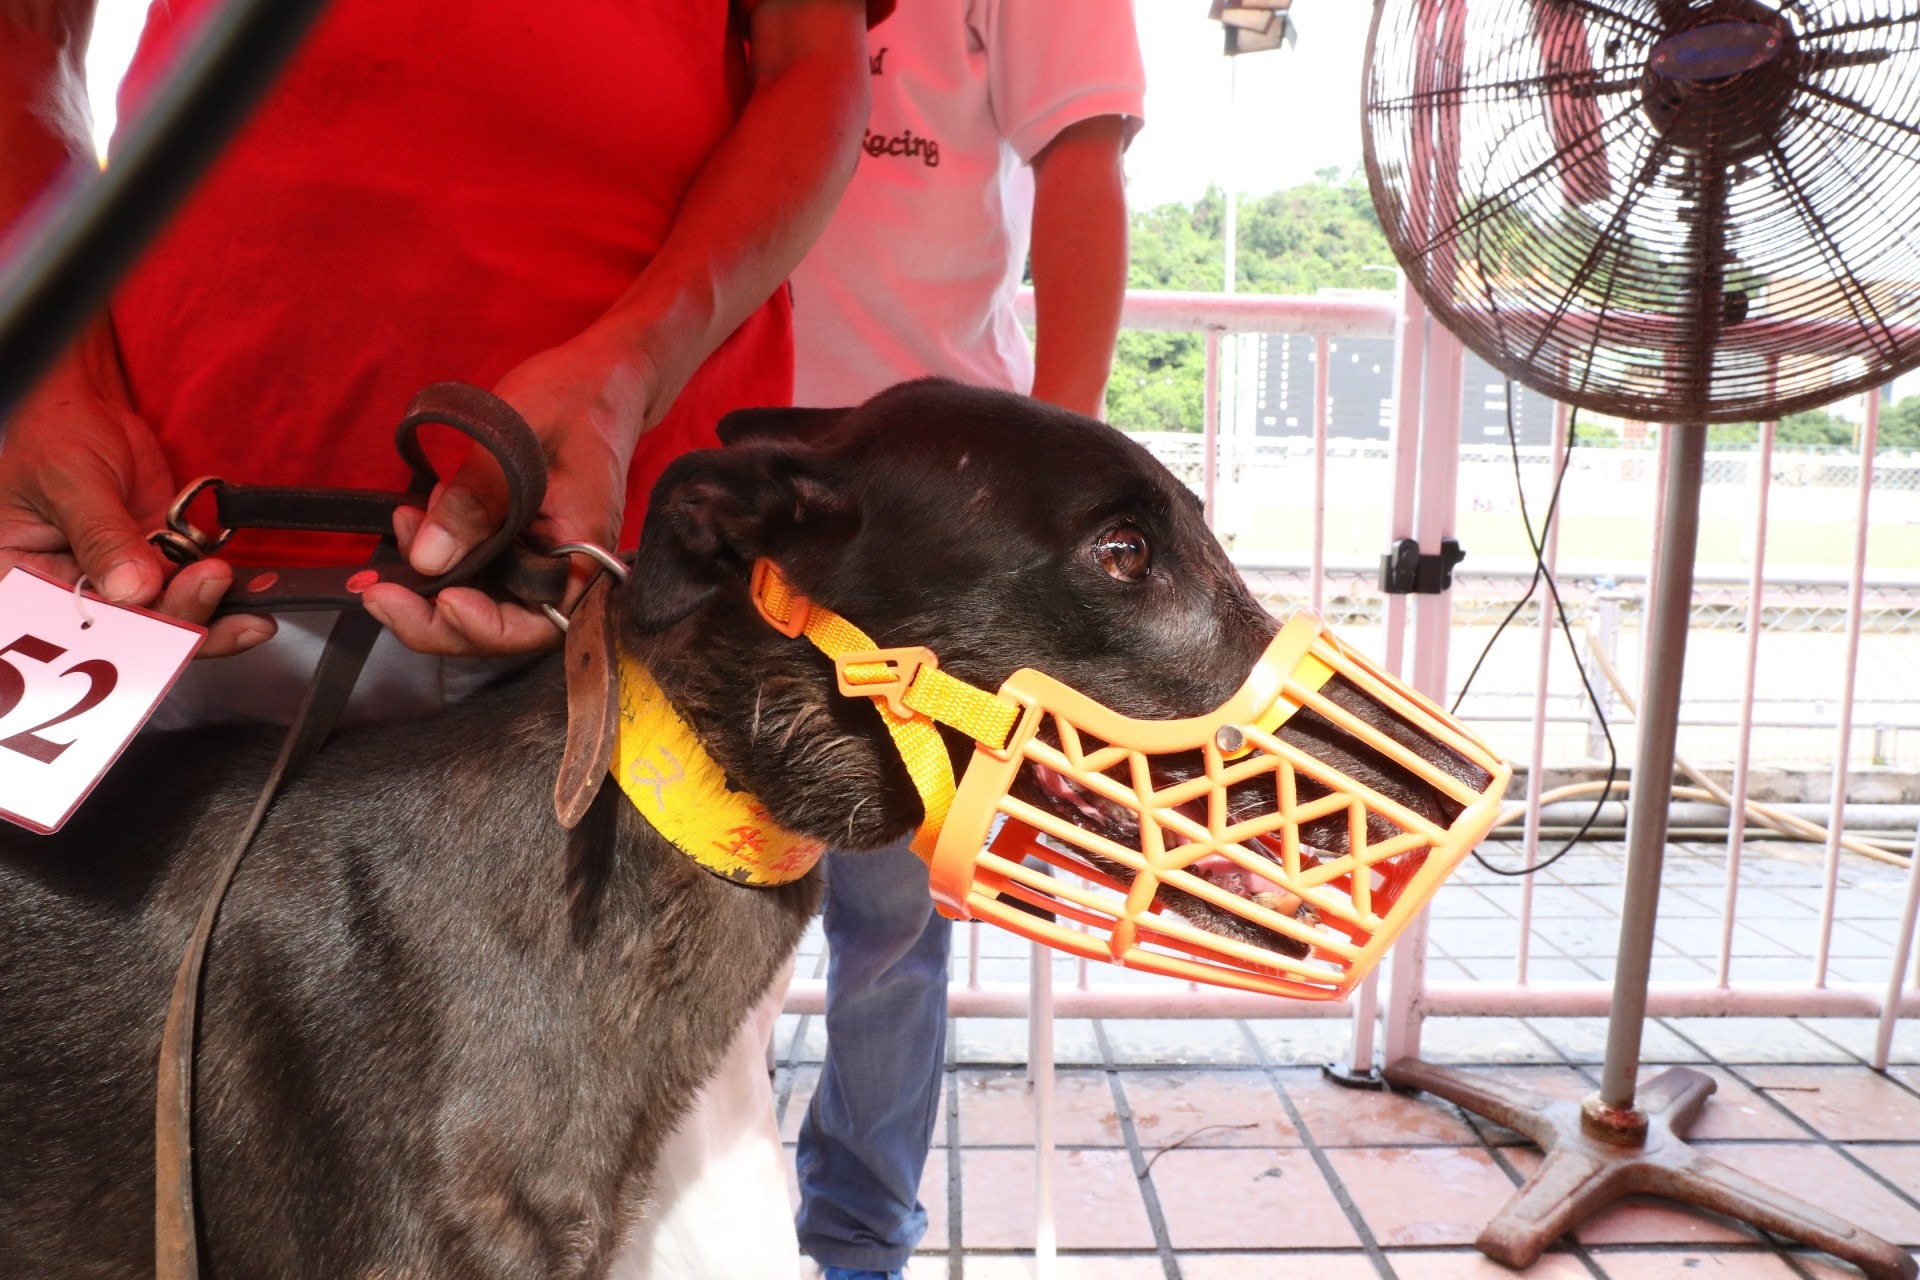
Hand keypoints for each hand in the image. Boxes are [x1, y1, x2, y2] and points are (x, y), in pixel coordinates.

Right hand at [0, 357, 274, 657]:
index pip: (74, 630)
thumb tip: (132, 588)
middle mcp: (73, 595)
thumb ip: (101, 535)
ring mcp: (121, 584)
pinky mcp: (158, 568)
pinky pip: (191, 590)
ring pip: (170, 619)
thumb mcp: (70, 480)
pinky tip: (253, 588)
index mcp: (25, 586)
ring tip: (240, 590)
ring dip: (212, 611)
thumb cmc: (53, 436)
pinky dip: (226, 592)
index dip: (122, 639)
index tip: (164, 628)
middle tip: (211, 583)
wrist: (89, 411)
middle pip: (131, 634)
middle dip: (179, 619)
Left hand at [361, 326, 650, 655]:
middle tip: (379, 594)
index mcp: (585, 551)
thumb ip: (474, 501)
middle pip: (501, 627)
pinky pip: (477, 571)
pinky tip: (417, 519)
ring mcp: (541, 560)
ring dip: (429, 584)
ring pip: (481, 603)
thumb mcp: (514, 437)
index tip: (440, 600)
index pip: (537, 624)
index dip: (483, 626)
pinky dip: (440, 555)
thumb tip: (428, 561)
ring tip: (405, 526)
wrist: (599, 377)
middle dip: (435, 618)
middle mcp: (567, 569)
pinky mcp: (521, 547)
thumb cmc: (571, 397)